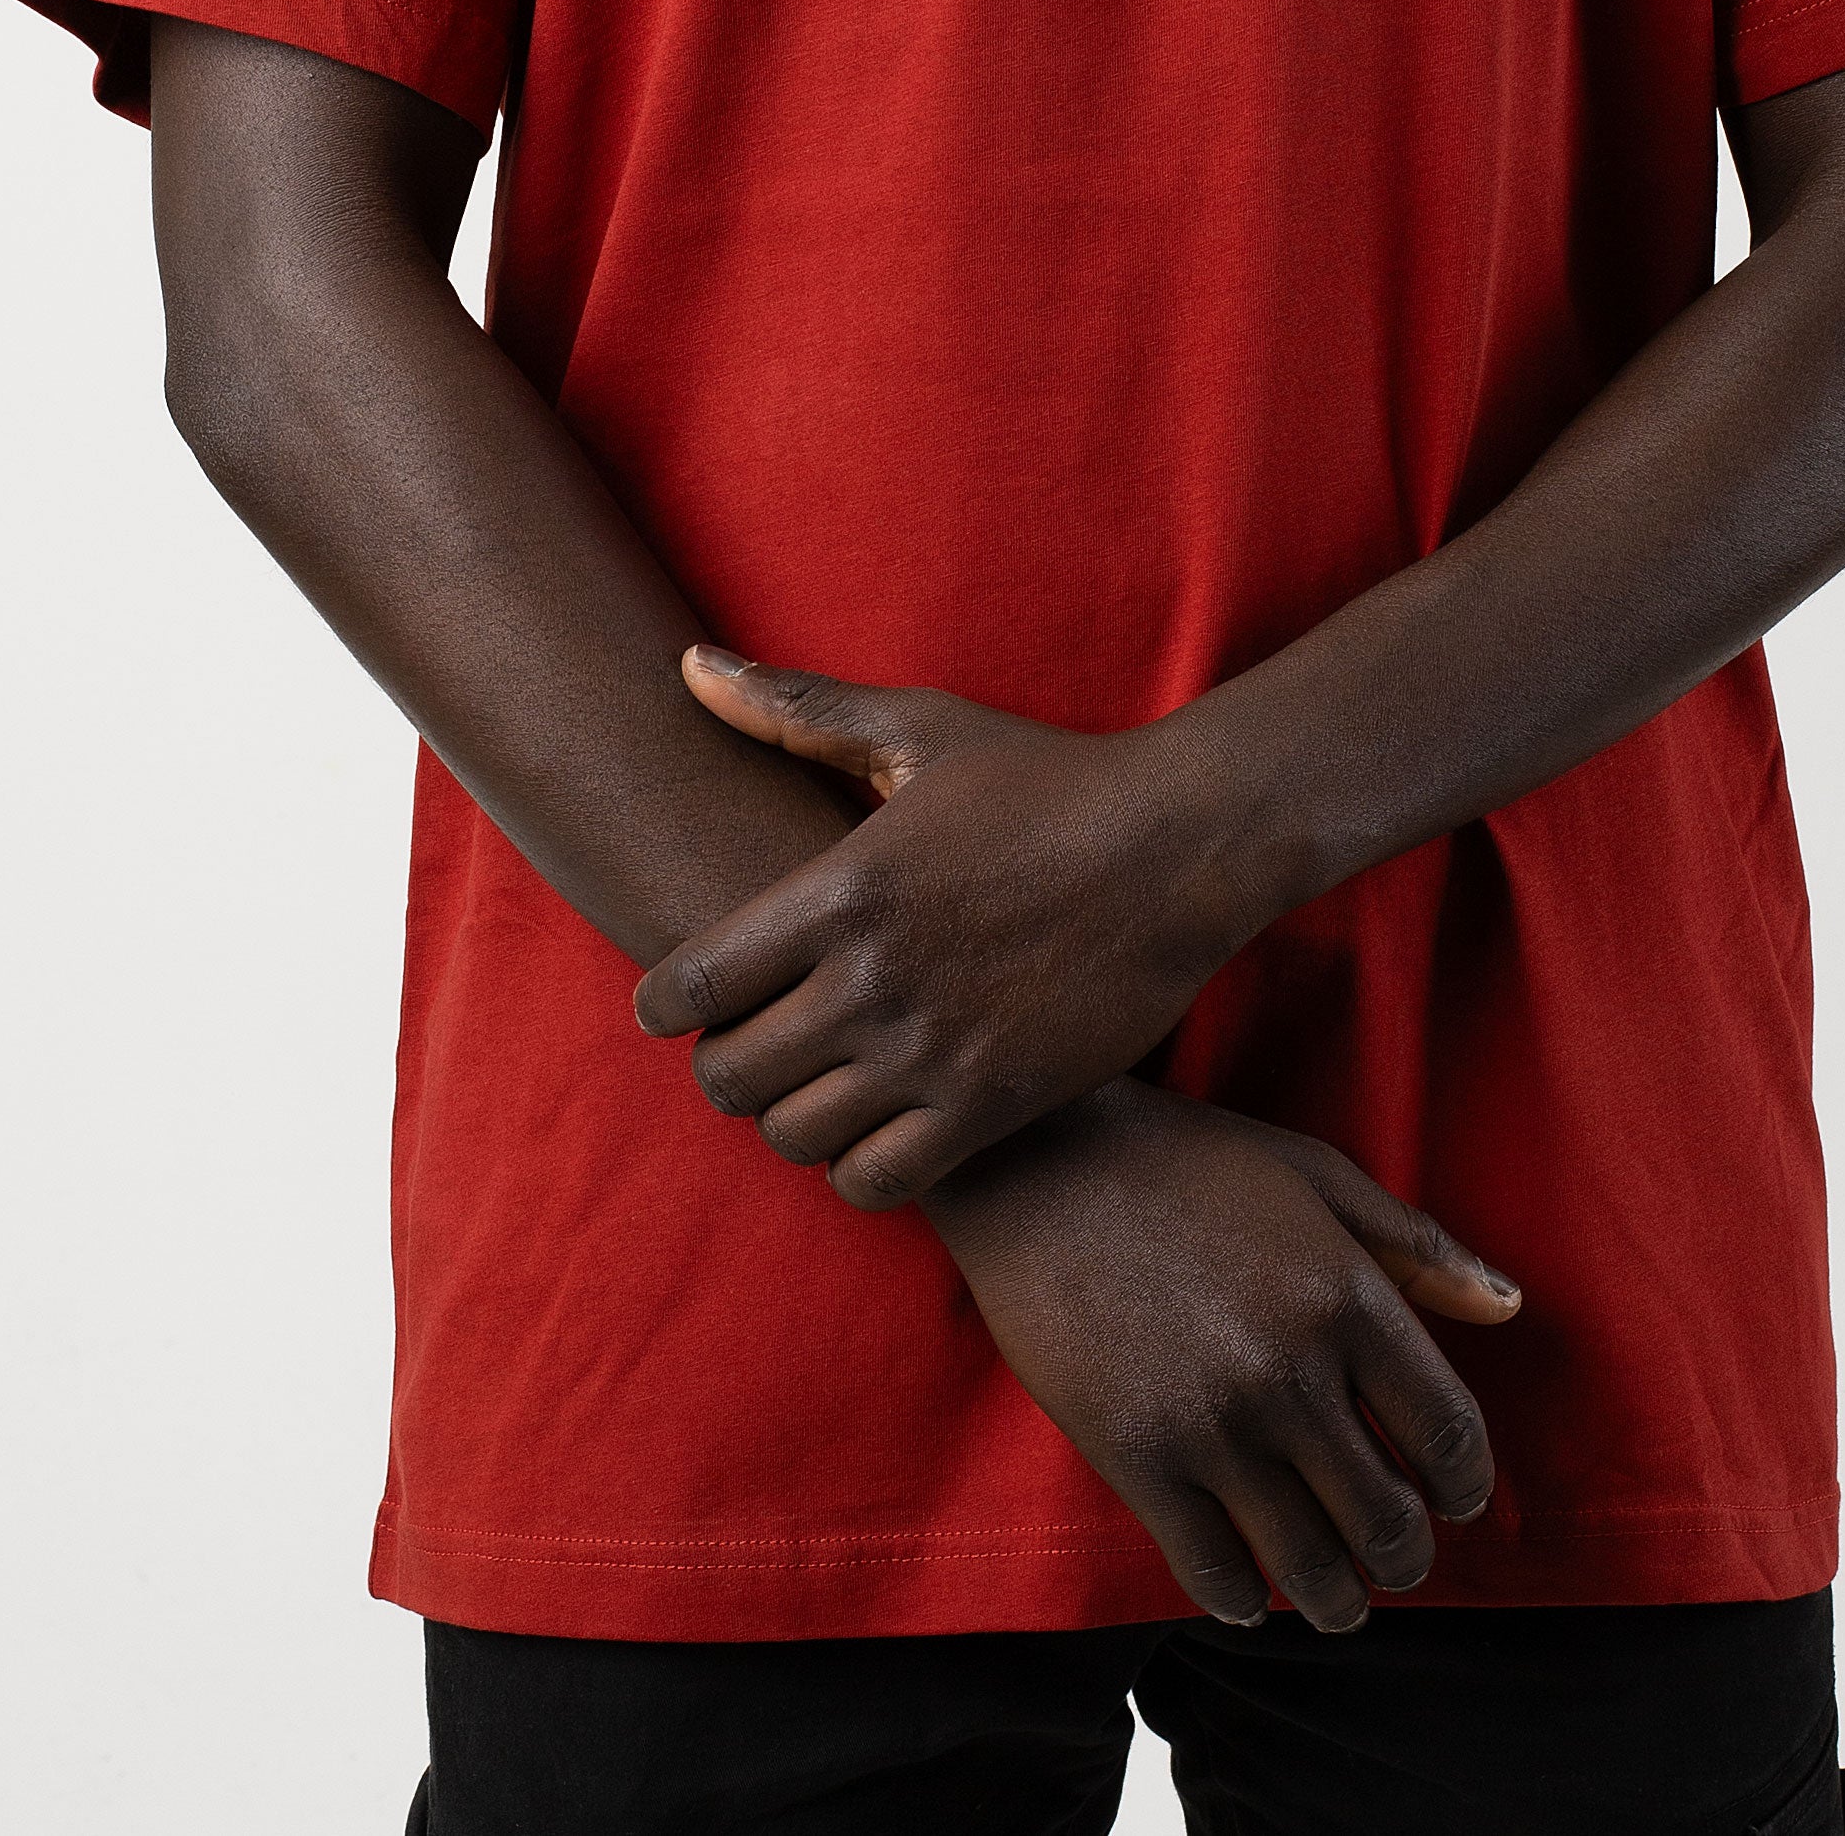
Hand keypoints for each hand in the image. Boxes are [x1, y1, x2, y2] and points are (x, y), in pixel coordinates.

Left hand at [633, 648, 1255, 1202]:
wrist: (1179, 845)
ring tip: (815, 1080)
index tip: (676, 1000)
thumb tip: (688, 663)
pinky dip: (857, 1166)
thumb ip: (795, 709)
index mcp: (840, 889)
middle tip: (754, 1039)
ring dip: (788, 1116)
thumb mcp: (918, 729)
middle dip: (722, 1064)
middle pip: (727, 1077)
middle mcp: (871, 981)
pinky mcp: (990, 1106)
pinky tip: (877, 1122)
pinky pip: (875, 1182)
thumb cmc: (1044, 778)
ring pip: (793, 1138)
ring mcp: (930, 1052)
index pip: (691, 983)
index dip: (664, 1003)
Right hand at [924, 1077, 1518, 1632]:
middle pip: (1388, 1520)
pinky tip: (1252, 1590)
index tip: (1456, 1500)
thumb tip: (1508, 1306)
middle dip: (1405, 1557)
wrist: (1039, 1160)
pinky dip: (1246, 1601)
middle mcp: (1291, 1370)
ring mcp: (1213, 1423)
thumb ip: (1416, 1246)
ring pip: (1310, 1567)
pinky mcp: (1139, 1460)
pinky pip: (1214, 1574)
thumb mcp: (1315, 1176)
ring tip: (1338, 1596)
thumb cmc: (1187, 1162)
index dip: (1467, 1486)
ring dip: (1338, 1599)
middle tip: (1396, 1559)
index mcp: (1346, 1295)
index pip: (1449, 1434)